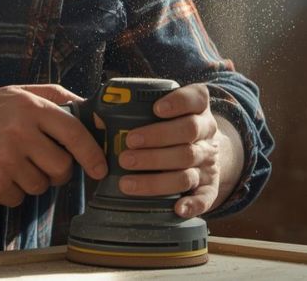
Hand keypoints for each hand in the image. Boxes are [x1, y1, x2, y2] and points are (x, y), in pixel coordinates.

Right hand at [0, 84, 107, 206]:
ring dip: (29, 181)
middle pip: (62, 167)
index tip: (100, 167)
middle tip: (41, 164)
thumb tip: (87, 105)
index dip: (92, 153)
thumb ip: (53, 96)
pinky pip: (17, 198)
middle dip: (57, 172)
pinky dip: (9, 192)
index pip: (74, 133)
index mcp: (30, 107)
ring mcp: (6, 158)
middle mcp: (21, 131)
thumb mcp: (15, 93)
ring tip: (9, 164)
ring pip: (40, 186)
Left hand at [116, 83, 235, 217]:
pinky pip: (206, 197)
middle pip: (189, 132)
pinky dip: (193, 204)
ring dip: (157, 178)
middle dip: (157, 138)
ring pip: (188, 169)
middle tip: (127, 146)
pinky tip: (176, 208)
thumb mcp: (158, 114)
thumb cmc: (168, 129)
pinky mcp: (210, 187)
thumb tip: (96, 119)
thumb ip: (130, 111)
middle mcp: (207, 134)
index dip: (178, 102)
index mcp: (197, 109)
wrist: (200, 152)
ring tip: (126, 182)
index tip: (155, 108)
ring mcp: (209, 162)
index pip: (196, 98)